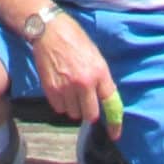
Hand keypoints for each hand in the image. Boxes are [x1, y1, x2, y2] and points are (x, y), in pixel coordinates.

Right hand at [32, 11, 120, 128]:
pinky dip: (61, 103)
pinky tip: (60, 88)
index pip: (111, 103)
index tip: (115, 134)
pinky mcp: (51, 89)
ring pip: (73, 113)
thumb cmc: (74, 39)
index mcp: (99, 72)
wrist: (49, 30)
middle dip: (89, 111)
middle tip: (85, 100)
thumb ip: (101, 79)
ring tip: (70, 90)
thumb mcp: (95, 56)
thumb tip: (104, 99)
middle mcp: (84, 82)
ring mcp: (66, 87)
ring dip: (74, 106)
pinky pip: (59, 108)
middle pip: (90, 115)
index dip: (114, 123)